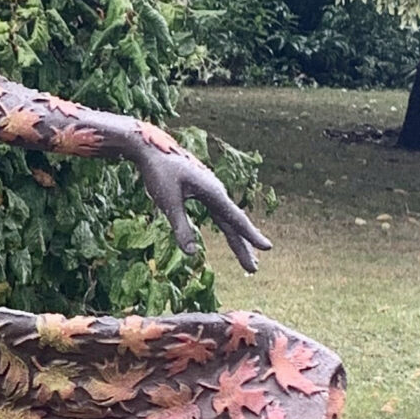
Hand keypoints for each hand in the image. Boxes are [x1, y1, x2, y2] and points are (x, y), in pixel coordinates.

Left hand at [121, 128, 270, 274]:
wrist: (151, 148)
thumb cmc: (159, 173)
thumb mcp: (168, 202)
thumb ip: (180, 228)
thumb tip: (192, 254)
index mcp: (212, 192)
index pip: (235, 220)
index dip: (251, 236)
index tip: (268, 248)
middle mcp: (216, 192)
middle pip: (234, 224)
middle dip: (243, 247)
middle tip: (253, 270)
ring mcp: (211, 191)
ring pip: (228, 220)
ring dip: (238, 240)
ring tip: (248, 260)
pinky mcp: (204, 191)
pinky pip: (220, 214)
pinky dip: (228, 228)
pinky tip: (232, 235)